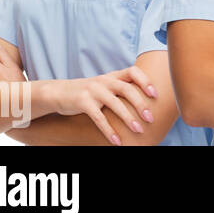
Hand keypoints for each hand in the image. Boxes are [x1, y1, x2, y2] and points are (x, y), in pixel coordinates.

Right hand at [39, 66, 157, 144]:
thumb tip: (145, 102)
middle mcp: (104, 80)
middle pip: (127, 89)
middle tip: (151, 118)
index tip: (155, 95)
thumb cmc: (88, 92)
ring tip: (139, 130)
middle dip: (141, 104)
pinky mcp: (82, 102)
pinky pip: (99, 118)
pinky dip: (109, 130)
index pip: (133, 71)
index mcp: (112, 76)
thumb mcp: (104, 86)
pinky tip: (117, 141)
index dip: (146, 81)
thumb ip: (121, 89)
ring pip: (115, 104)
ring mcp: (93, 90)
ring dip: (128, 118)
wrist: (58, 92)